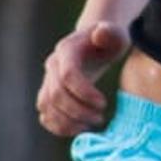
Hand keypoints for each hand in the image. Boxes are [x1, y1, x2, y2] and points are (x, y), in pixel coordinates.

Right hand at [37, 20, 127, 136]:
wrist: (95, 42)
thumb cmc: (108, 40)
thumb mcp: (115, 34)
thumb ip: (111, 33)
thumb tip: (101, 32)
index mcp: (67, 51)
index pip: (68, 76)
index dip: (84, 93)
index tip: (103, 103)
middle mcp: (52, 66)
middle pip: (56, 95)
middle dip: (78, 111)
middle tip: (100, 118)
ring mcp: (48, 80)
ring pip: (46, 107)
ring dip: (67, 121)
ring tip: (92, 124)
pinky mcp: (49, 93)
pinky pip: (45, 113)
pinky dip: (58, 126)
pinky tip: (79, 128)